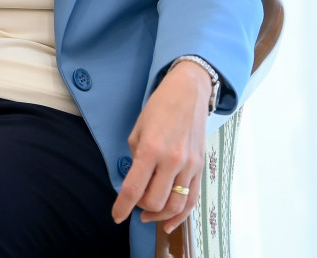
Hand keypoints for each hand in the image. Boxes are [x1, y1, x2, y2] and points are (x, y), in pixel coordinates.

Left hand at [111, 62, 211, 232]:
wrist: (189, 94)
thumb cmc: (158, 108)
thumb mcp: (137, 130)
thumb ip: (136, 158)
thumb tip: (135, 182)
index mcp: (151, 149)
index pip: (134, 188)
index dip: (122, 206)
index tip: (116, 216)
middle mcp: (172, 160)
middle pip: (155, 201)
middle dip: (140, 208)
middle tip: (133, 205)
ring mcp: (189, 166)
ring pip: (175, 205)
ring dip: (159, 215)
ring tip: (147, 214)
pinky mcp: (200, 168)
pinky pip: (192, 199)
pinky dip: (180, 215)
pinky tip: (169, 223)